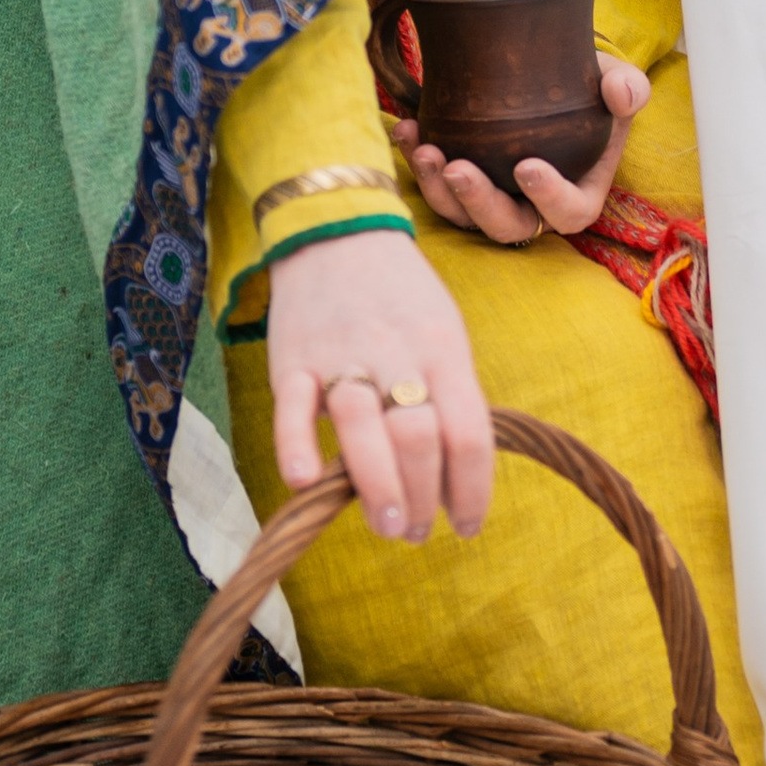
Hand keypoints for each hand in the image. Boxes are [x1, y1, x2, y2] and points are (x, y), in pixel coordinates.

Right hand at [267, 226, 494, 544]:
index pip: (470, 432)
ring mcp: (341, 355)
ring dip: (377, 486)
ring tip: (388, 526)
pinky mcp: (291, 358)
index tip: (466, 526)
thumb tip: (457, 478)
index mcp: (443, 350)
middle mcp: (397, 353)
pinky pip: (291, 405)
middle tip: (416, 532)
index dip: (474, 490)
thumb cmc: (401, 297)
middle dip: (424, 499)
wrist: (337, 232)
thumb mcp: (444, 334)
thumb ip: (450, 398)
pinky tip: (306, 481)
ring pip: (362, 425)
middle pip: (418, 436)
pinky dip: (296, 445)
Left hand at [393, 55, 651, 245]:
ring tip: (425, 152)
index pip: (569, 212)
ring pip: (462, 216)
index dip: (548, 198)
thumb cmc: (590, 87)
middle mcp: (531, 207)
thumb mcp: (616, 82)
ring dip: (439, 191)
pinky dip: (414, 162)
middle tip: (458, 169)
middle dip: (478, 203)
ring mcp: (492, 197)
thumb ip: (626, 88)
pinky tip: (406, 129)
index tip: (526, 166)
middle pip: (506, 226)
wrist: (551, 74)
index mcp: (578, 193)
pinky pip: (433, 186)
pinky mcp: (459, 182)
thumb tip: (623, 94)